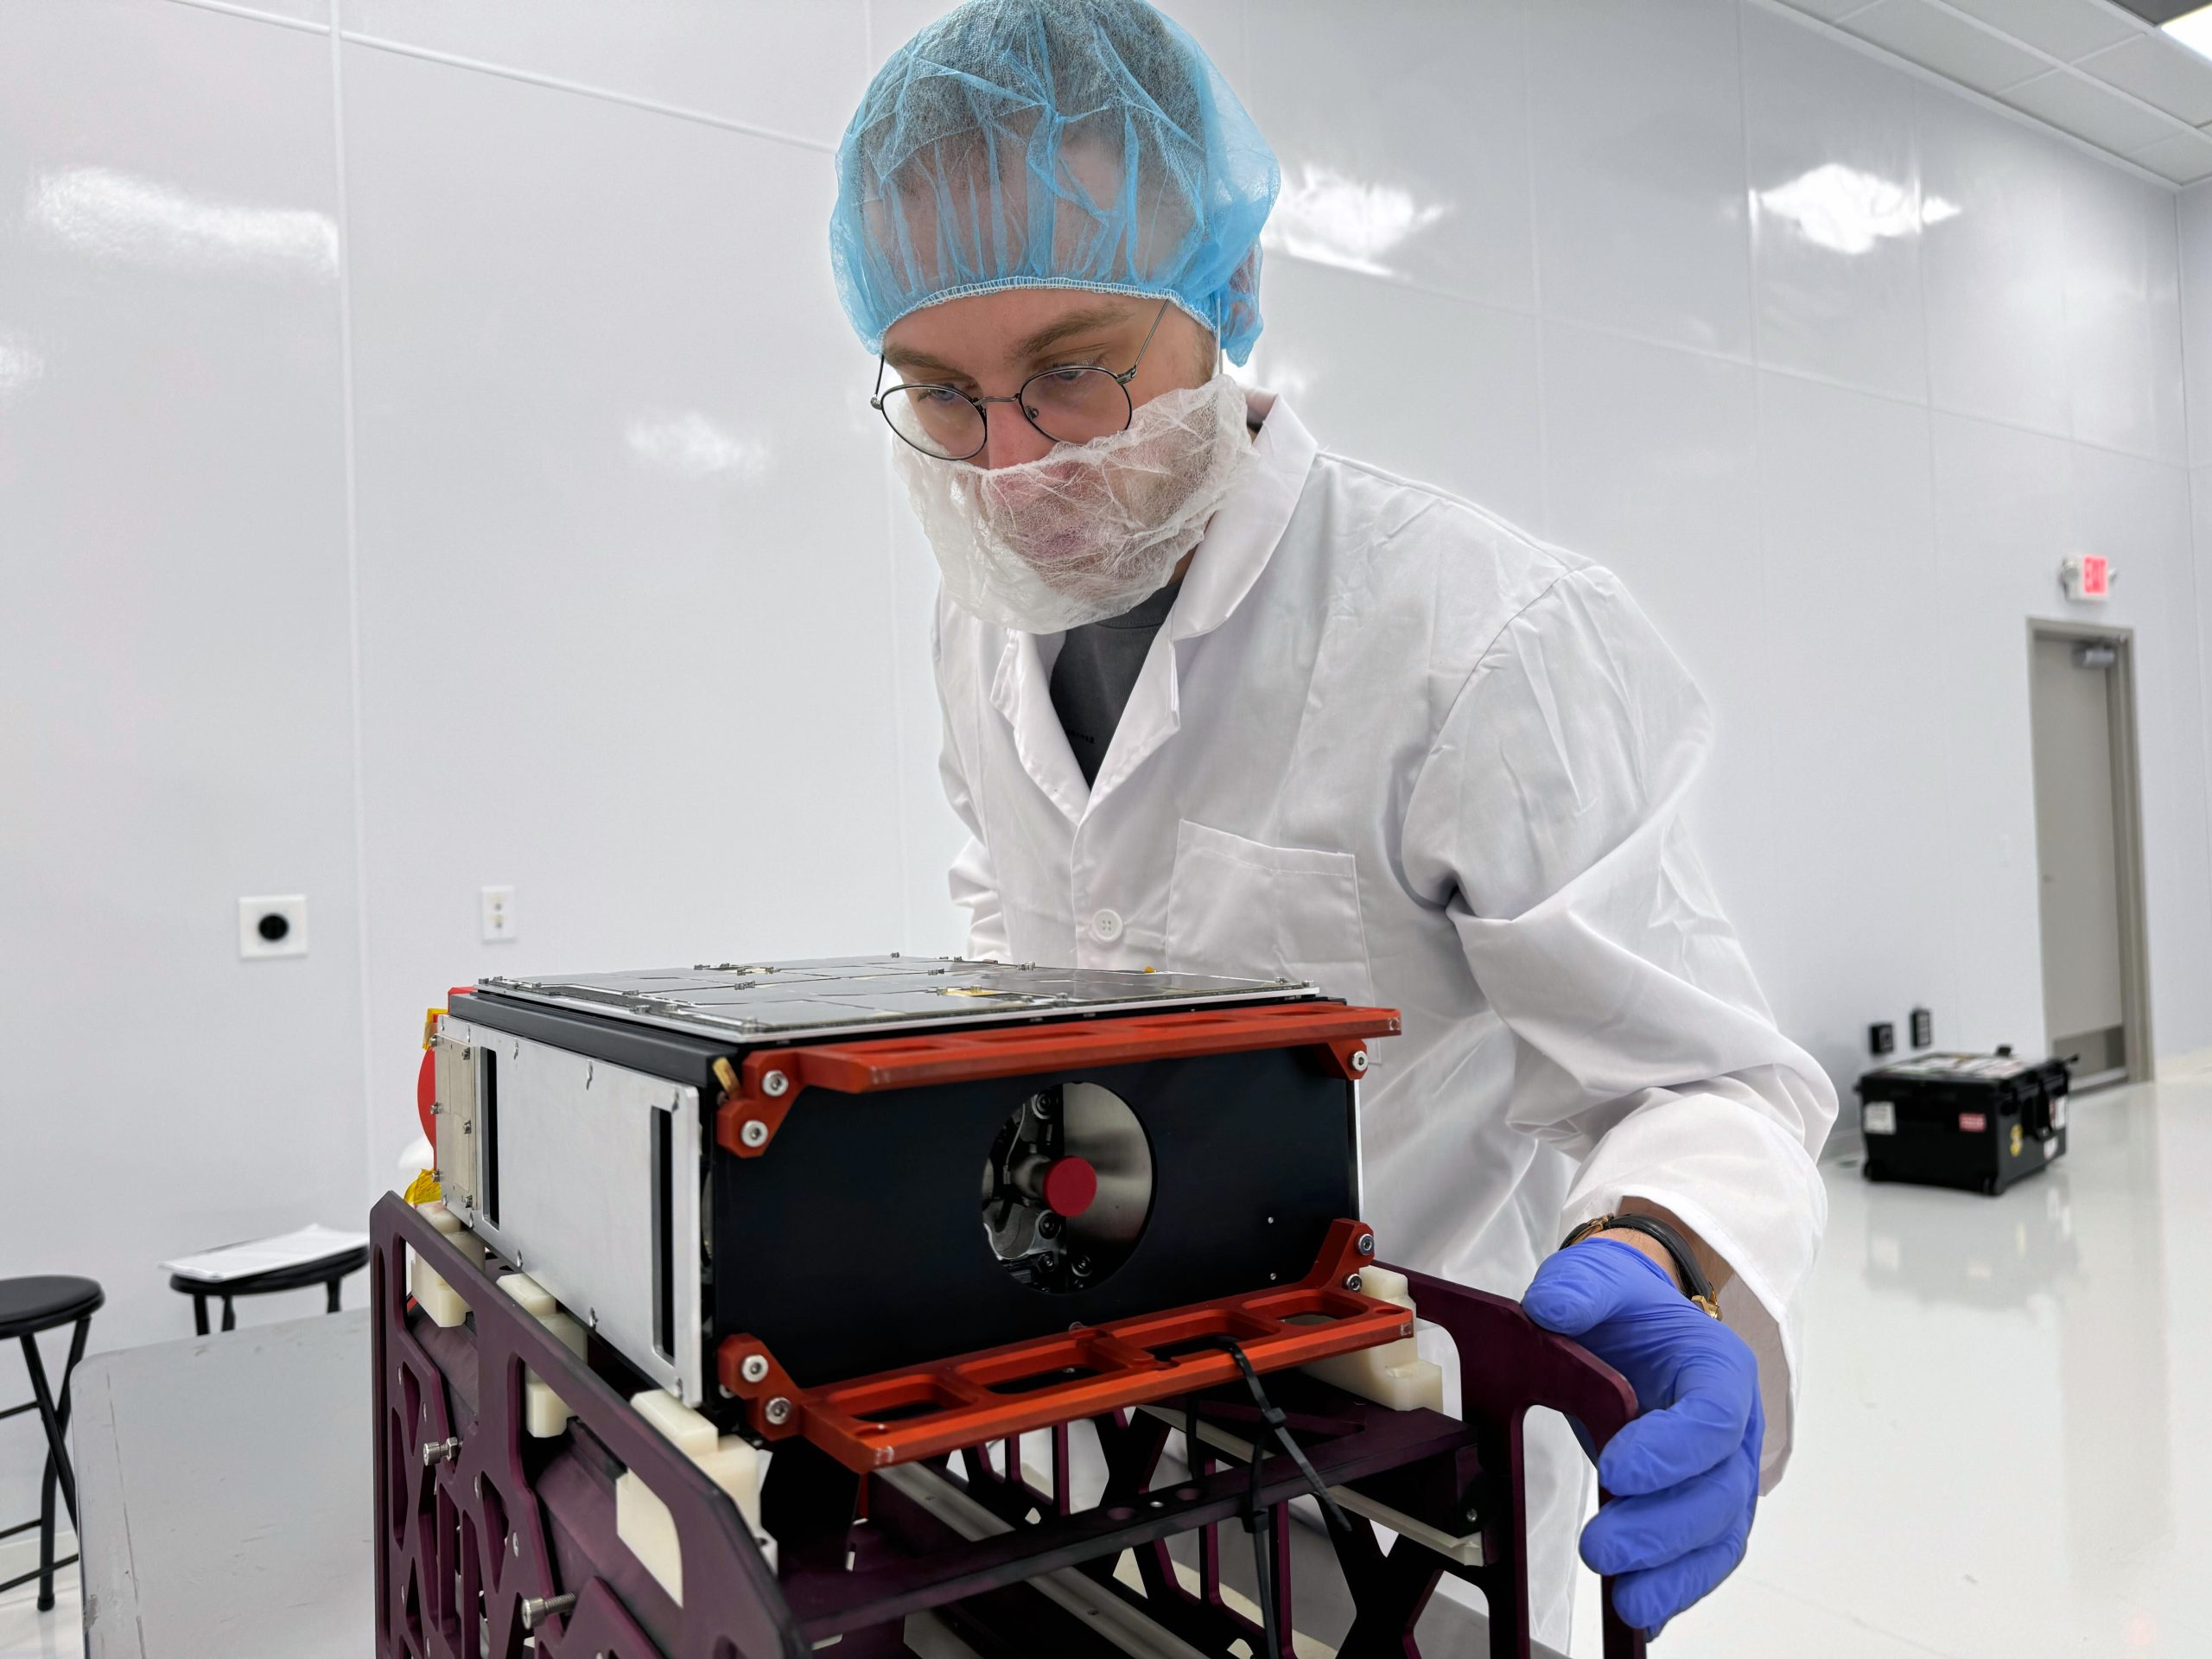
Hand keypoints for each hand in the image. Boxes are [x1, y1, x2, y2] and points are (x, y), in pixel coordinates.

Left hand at [1523, 1237, 1761, 1636]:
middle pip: (1720, 1492)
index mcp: (1719, 1368)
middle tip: (1602, 1546)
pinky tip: (1640, 1613)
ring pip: (1719, 1536)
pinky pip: (1703, 1556)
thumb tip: (1549, 1310)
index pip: (1714, 1418)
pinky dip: (1677, 1588)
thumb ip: (1577, 1289)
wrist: (1635, 1319)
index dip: (1673, 1452)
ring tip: (1624, 1599)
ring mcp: (1723, 1473)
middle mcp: (1735, 1428)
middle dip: (1663, 1528)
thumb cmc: (1624, 1305)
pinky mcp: (1701, 1505)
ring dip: (1675, 1574)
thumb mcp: (1596, 1276)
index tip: (1617, 1469)